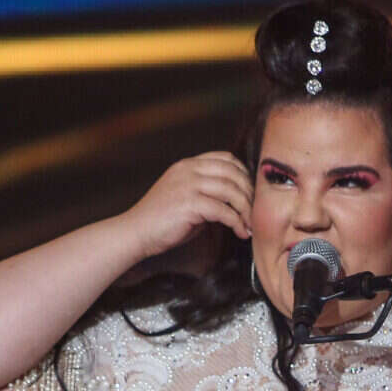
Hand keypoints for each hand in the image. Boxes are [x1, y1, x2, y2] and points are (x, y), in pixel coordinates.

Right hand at [123, 151, 252, 258]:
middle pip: (233, 173)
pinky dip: (237, 222)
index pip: (225, 158)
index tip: (250, 193)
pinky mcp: (189, 204)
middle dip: (249, 193)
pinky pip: (224, 211)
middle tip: (255, 211)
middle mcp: (188, 170)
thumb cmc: (160, 220)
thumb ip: (207, 192)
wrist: (135, 232)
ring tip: (249, 224)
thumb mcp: (185, 197)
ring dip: (246, 209)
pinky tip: (240, 232)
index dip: (243, 174)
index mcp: (187, 165)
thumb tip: (235, 200)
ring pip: (231, 191)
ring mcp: (188, 185)